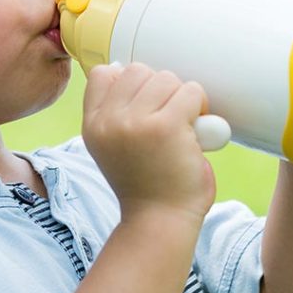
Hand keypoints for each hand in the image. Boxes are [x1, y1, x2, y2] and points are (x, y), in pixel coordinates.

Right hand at [81, 62, 214, 224]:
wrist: (158, 222)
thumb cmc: (145, 185)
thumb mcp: (112, 147)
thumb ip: (114, 114)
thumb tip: (125, 71)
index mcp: (92, 125)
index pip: (103, 74)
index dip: (128, 83)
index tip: (144, 107)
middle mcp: (109, 121)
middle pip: (139, 70)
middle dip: (159, 89)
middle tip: (169, 118)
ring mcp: (136, 122)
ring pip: (167, 78)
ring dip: (181, 97)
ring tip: (183, 127)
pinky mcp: (167, 126)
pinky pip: (191, 92)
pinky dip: (200, 106)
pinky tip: (195, 132)